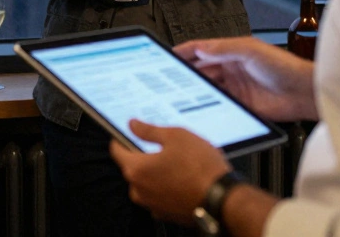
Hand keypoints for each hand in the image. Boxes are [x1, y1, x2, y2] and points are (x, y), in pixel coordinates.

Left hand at [109, 121, 229, 223]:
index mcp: (137, 169)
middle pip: (132, 168)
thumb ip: (149, 130)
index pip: (116, 151)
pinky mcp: (166, 214)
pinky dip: (166, 187)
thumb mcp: (176, 136)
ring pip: (146, 183)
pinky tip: (182, 180)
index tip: (125, 133)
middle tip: (162, 148)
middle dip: (143, 157)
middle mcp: (139, 190)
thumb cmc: (200, 167)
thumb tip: (133, 125)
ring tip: (177, 164)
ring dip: (155, 174)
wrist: (223, 198)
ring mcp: (152, 205)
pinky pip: (159, 196)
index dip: (120, 139)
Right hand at [175, 37, 317, 121]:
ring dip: (193, 91)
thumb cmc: (283, 67)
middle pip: (200, 70)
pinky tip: (196, 108)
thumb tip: (200, 48)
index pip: (201, 50)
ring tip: (177, 94)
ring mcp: (234, 88)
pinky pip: (217, 105)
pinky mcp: (239, 105)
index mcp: (231, 52)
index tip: (167, 55)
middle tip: (167, 80)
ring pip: (206, 88)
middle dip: (184, 73)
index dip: (184, 52)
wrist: (303, 93)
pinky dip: (205, 106)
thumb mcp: (251, 50)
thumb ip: (224, 49)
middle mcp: (230, 69)